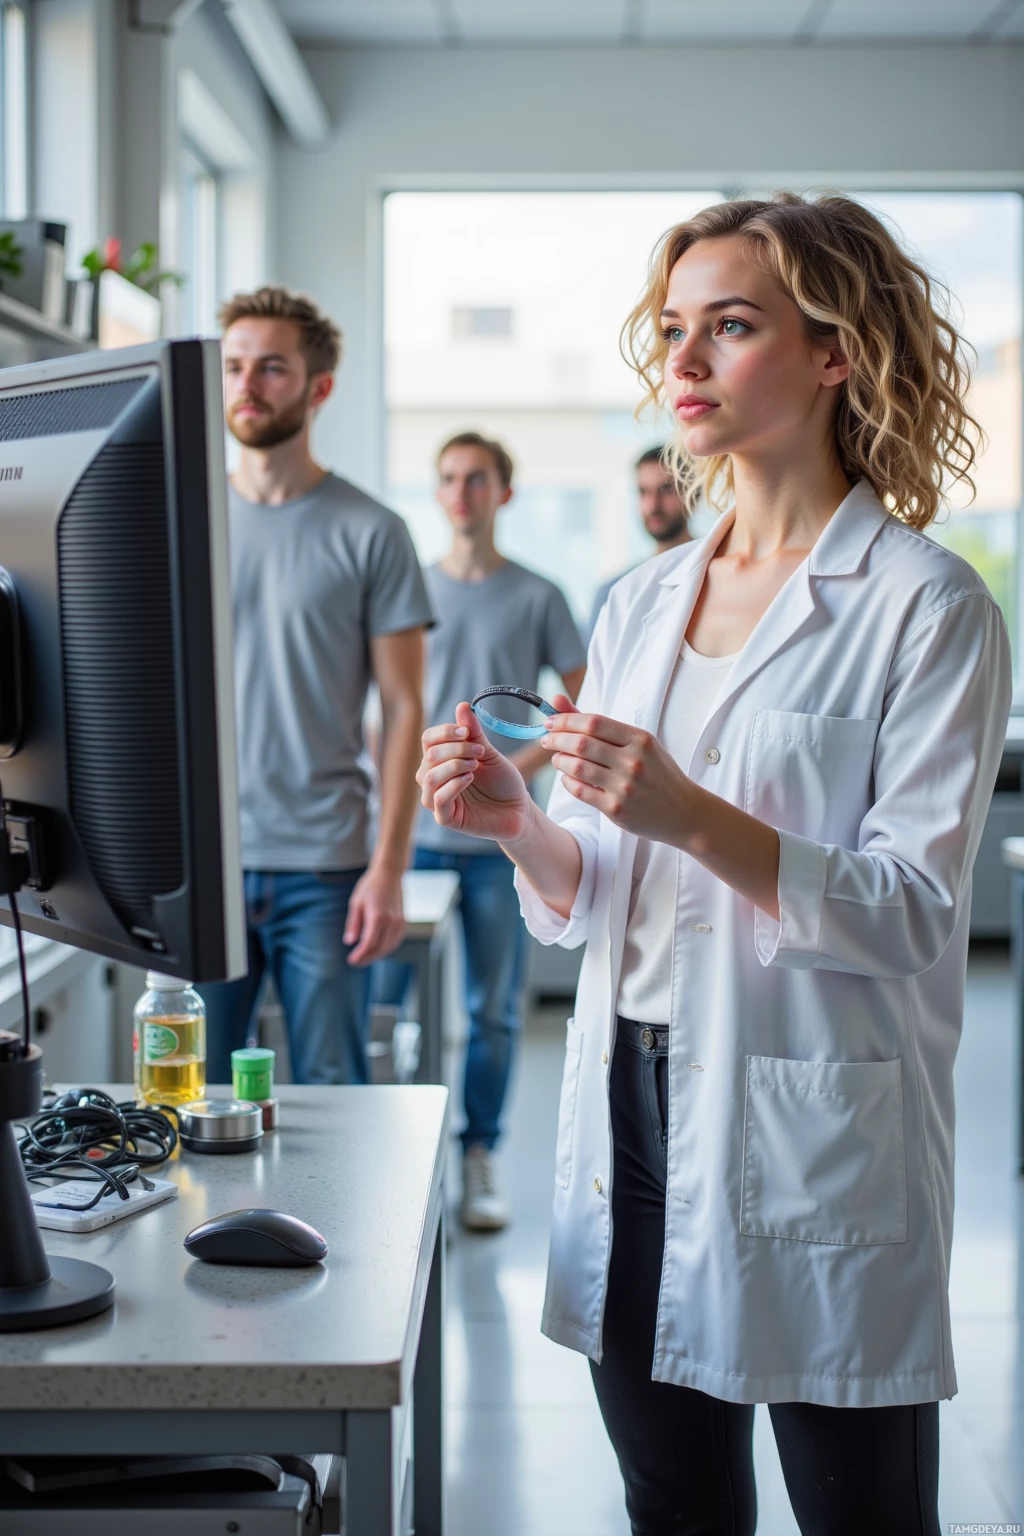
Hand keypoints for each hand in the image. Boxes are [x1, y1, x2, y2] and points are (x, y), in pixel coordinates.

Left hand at [344, 865, 406, 965]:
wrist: (389, 874)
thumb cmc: (371, 886)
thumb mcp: (356, 903)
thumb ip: (353, 924)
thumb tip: (349, 942)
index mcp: (377, 917)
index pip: (369, 944)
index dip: (360, 955)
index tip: (351, 961)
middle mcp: (391, 922)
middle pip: (380, 948)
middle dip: (367, 958)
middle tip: (356, 962)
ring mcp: (399, 922)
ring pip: (389, 947)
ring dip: (377, 955)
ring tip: (365, 957)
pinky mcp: (403, 922)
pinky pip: (396, 940)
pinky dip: (387, 948)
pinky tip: (378, 949)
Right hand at [417, 700, 532, 843]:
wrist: (519, 810)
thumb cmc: (502, 782)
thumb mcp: (489, 753)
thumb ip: (473, 733)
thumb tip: (462, 705)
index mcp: (442, 760)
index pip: (428, 740)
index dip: (445, 732)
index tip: (467, 731)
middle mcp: (434, 778)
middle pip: (429, 756)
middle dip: (455, 749)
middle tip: (480, 752)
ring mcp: (437, 800)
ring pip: (429, 777)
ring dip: (454, 766)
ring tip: (475, 766)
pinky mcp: (446, 818)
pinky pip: (438, 799)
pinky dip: (453, 786)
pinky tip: (470, 779)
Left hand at [541, 700, 693, 843]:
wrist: (684, 812)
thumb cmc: (657, 772)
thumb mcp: (638, 742)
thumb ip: (598, 724)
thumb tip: (556, 701)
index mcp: (640, 739)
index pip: (593, 723)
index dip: (565, 721)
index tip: (551, 722)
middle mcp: (633, 761)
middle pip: (581, 744)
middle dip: (556, 739)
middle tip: (546, 739)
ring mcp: (625, 787)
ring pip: (577, 767)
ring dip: (559, 760)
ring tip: (557, 758)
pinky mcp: (616, 809)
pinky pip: (580, 791)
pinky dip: (568, 781)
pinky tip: (568, 776)